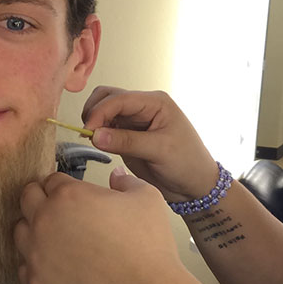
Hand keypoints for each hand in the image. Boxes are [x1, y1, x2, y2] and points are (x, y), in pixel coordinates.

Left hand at [14, 167, 186, 283]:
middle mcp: (45, 220)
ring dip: (34, 230)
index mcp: (68, 194)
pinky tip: (55, 265)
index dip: (64, 185)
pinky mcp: (36, 282)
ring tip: (57, 239)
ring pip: (19, 231)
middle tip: (62, 211)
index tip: (75, 195)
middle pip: (27, 198)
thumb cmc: (148, 244)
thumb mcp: (147, 198)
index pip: (52, 179)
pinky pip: (23, 267)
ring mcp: (36, 253)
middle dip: (41, 199)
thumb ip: (126, 180)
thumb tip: (115, 175)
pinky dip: (36, 264)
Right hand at [81, 86, 218, 202]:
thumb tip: (96, 135)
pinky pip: (106, 128)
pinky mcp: (128, 136)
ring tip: (92, 140)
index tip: (88, 130)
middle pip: (108, 98)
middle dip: (94, 112)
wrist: (195, 185)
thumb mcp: (160, 150)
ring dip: (94, 122)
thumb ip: (128, 141)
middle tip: (87, 134)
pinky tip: (97, 143)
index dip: (100, 111)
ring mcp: (135, 121)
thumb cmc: (188, 163)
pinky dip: (98, 133)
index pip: (119, 98)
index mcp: (155, 102)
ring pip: (104, 111)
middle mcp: (143, 107)